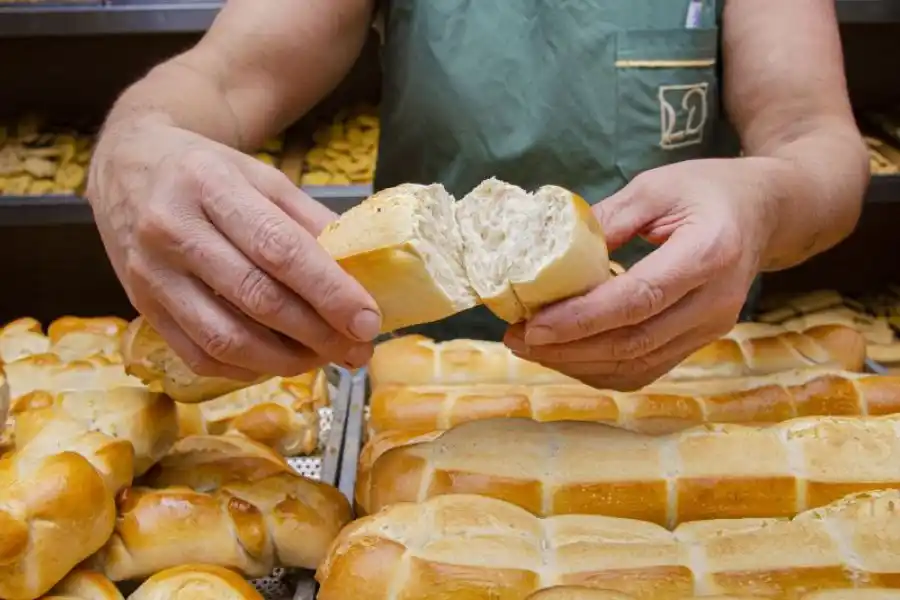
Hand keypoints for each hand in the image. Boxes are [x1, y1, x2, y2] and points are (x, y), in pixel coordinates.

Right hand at [88, 120, 379, 379]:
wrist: (128, 168)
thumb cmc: (208, 173)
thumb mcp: (263, 178)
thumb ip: (310, 223)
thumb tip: (362, 275)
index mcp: (211, 185)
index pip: (279, 249)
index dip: (329, 291)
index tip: (368, 320)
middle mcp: (173, 229)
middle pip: (257, 297)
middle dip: (318, 333)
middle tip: (358, 348)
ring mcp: (151, 273)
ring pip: (226, 337)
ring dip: (286, 359)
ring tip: (324, 357)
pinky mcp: (141, 306)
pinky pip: (199, 355)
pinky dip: (247, 368)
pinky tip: (278, 361)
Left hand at [504, 158, 780, 389]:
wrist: (764, 212)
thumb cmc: (707, 190)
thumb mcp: (655, 187)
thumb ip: (605, 219)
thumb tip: (545, 252)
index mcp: (708, 253)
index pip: (638, 300)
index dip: (581, 319)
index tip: (533, 325)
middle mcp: (715, 302)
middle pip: (634, 342)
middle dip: (567, 348)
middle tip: (516, 338)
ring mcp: (711, 329)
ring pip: (637, 365)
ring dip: (577, 364)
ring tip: (530, 348)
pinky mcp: (700, 341)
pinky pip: (646, 369)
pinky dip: (600, 369)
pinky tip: (565, 354)